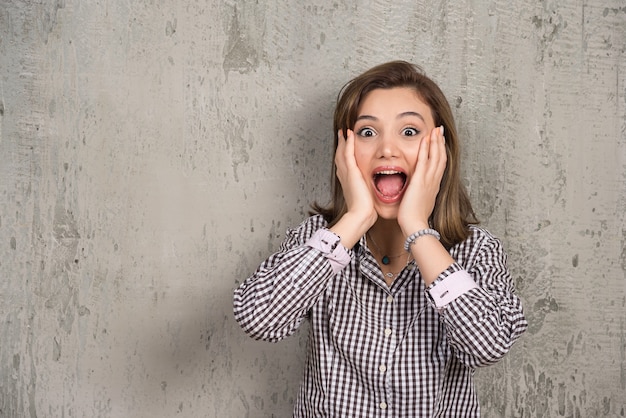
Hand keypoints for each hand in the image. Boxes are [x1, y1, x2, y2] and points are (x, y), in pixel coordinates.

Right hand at [330, 129, 377, 246]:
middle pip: (340, 156)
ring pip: (342, 152)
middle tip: (341, 134)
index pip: (344, 163)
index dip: (344, 153)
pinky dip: (348, 143)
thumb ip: (367, 191)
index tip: (346, 146)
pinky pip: (347, 153)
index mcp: (348, 181)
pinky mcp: (351, 172)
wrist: (361, 215)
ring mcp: (346, 173)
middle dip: (341, 145)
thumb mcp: (365, 197)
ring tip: (344, 131)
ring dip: (343, 140)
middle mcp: (344, 175)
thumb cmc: (365, 210)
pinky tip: (349, 134)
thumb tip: (373, 191)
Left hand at [397, 126, 446, 234]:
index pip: (440, 166)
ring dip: (435, 142)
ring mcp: (428, 180)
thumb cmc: (414, 218)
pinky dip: (426, 148)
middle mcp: (434, 181)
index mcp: (434, 187)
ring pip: (436, 156)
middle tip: (440, 131)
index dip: (440, 153)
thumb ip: (420, 195)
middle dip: (440, 143)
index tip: (439, 143)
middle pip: (441, 158)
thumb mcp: (420, 203)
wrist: (415, 225)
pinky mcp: (420, 180)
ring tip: (435, 130)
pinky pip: (424, 160)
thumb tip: (418, 194)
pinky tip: (425, 139)